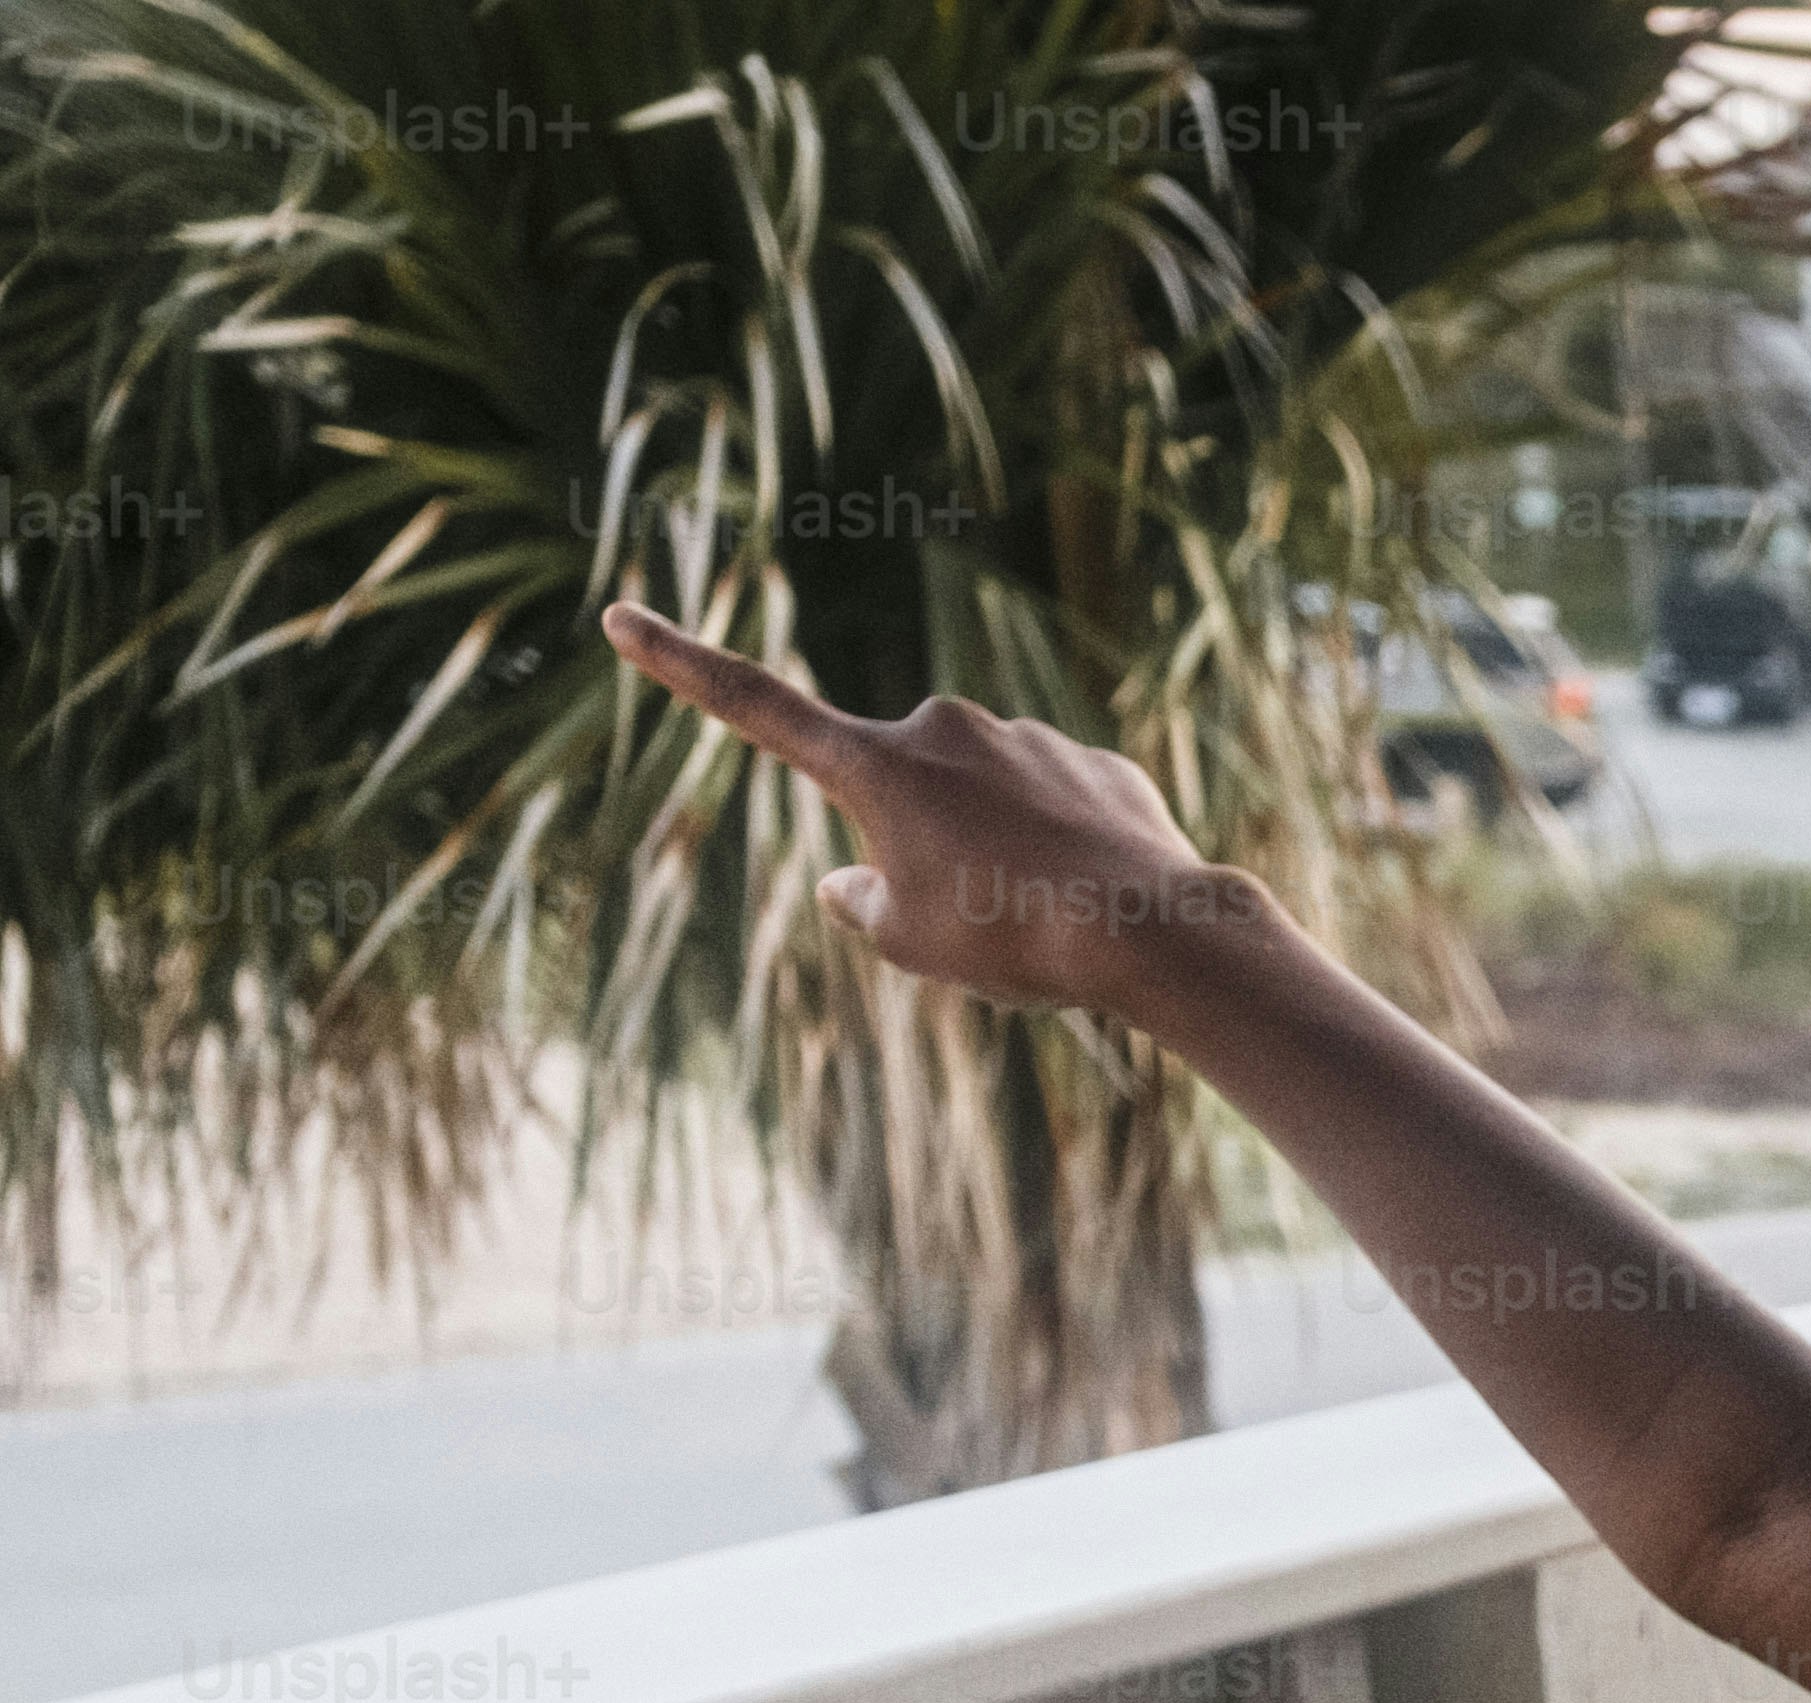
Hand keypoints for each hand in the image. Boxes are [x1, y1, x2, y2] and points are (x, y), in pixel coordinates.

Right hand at [602, 605, 1260, 1010]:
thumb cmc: (1013, 939)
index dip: (682, 663)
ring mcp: (1027, 739)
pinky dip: (1068, 857)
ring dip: (1005, 856)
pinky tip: (1102, 899)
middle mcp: (944, 728)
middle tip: (982, 916)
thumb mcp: (910, 942)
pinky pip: (1063, 815)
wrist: (1150, 929)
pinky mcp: (1097, 764)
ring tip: (1051, 917)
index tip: (621, 615)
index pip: (753, 705)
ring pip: (991, 807)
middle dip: (929, 849)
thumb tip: (847, 884)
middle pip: (907, 795)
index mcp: (874, 764)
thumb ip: (861, 904)